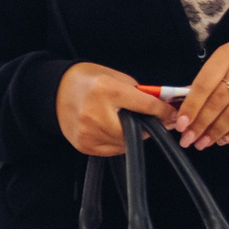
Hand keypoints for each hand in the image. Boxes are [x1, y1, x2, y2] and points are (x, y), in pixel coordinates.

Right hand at [56, 62, 173, 156]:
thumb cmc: (88, 81)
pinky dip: (117, 143)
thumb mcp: (116, 78)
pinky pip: (111, 151)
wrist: (56, 91)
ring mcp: (89, 131)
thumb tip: (161, 109)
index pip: (146, 106)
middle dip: (147, 128)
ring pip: (125, 144)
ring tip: (124, 124)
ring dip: (131, 136)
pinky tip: (111, 130)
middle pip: (137, 131)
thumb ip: (138, 93)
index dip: (163, 112)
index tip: (172, 116)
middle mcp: (96, 112)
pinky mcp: (84, 145)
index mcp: (108, 90)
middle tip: (148, 123)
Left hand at [174, 44, 228, 150]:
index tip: (181, 124)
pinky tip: (223, 140)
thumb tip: (182, 113)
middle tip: (189, 139)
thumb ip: (206, 85)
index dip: (191, 106)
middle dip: (200, 123)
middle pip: (218, 100)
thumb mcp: (227, 68)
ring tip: (203, 143)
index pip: (204, 83)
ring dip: (215, 132)